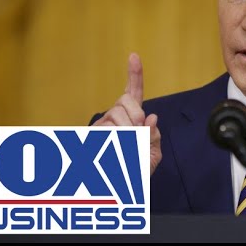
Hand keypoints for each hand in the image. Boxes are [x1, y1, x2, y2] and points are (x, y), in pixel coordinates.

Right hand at [93, 53, 161, 174]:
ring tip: (126, 149)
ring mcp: (102, 125)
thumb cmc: (135, 171)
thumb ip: (154, 137)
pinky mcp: (92, 134)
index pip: (134, 93)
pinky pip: (107, 129)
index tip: (134, 55)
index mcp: (133, 118)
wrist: (117, 190)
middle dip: (135, 115)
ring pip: (117, 115)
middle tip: (136, 135)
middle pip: (125, 101)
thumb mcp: (152, 155)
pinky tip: (115, 151)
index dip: (134, 74)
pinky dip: (117, 141)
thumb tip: (151, 117)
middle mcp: (115, 117)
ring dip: (127, 132)